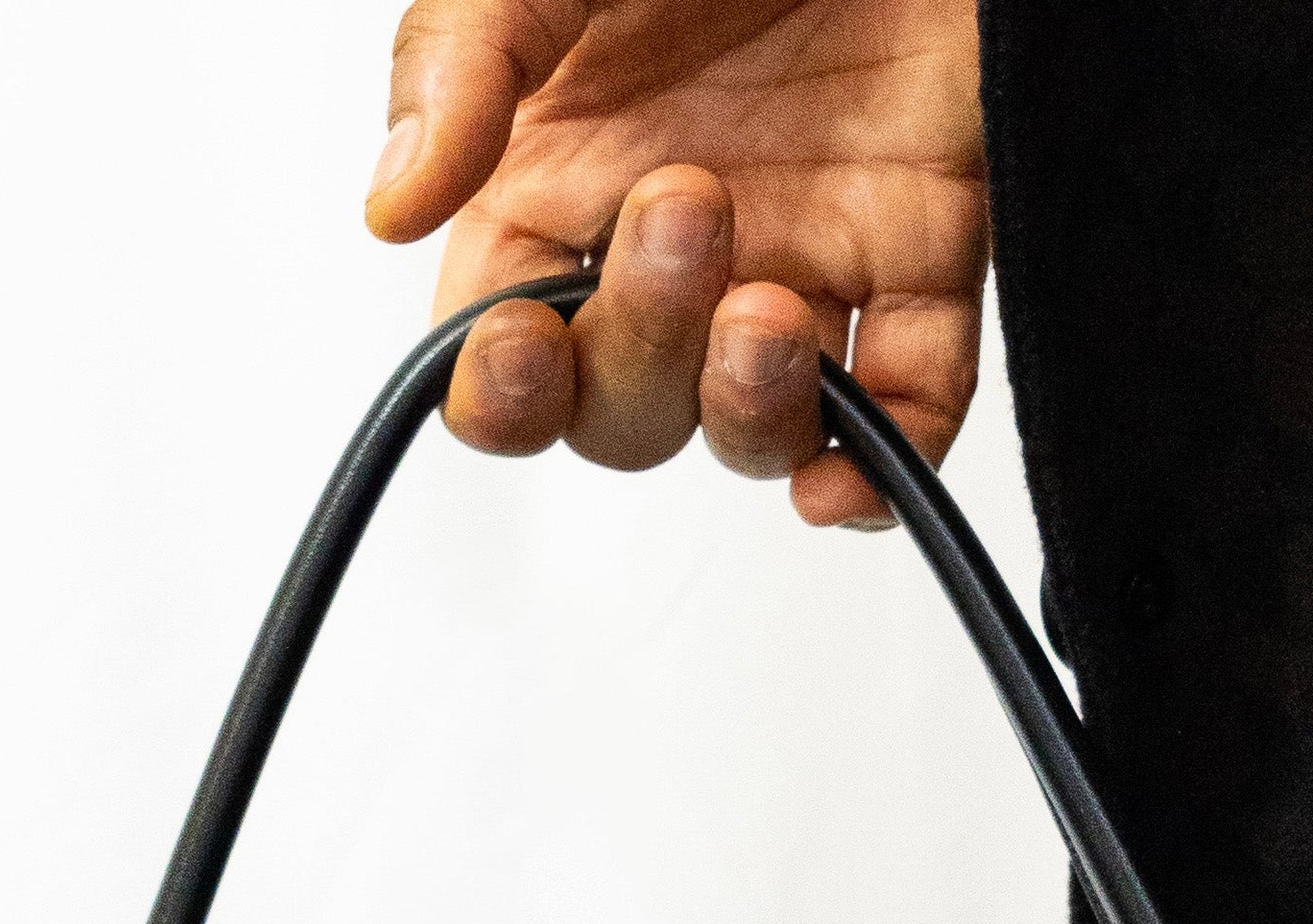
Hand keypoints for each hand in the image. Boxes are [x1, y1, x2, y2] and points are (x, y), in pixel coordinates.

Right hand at [362, 0, 985, 530]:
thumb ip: (465, 58)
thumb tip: (393, 203)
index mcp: (563, 173)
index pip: (505, 346)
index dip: (507, 390)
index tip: (526, 346)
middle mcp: (673, 241)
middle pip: (624, 409)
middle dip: (643, 351)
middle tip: (690, 205)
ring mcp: (798, 254)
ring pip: (749, 426)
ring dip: (747, 412)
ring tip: (771, 310)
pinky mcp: (920, 250)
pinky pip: (906, 409)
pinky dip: (881, 472)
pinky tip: (848, 476)